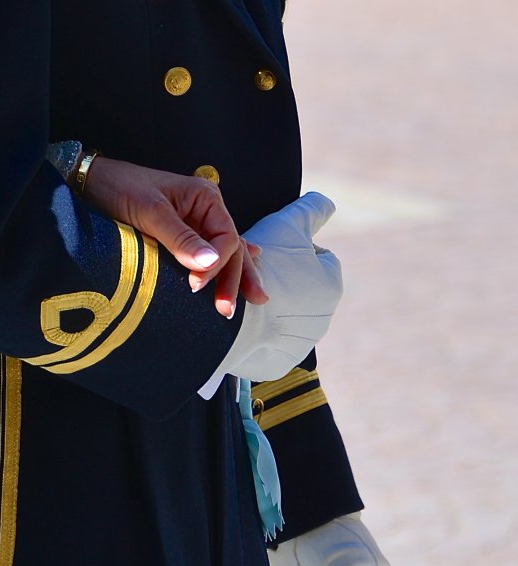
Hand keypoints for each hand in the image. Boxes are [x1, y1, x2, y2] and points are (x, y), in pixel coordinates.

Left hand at [80, 156, 266, 317]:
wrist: (91, 181)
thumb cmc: (120, 189)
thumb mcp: (150, 212)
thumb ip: (180, 238)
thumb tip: (210, 262)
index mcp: (205, 198)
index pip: (227, 237)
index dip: (217, 264)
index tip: (197, 285)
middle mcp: (205, 209)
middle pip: (230, 247)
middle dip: (232, 278)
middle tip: (226, 310)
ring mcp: (194, 221)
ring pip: (224, 251)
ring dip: (234, 275)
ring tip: (251, 300)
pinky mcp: (180, 232)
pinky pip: (209, 250)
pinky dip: (225, 262)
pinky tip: (247, 265)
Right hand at [228, 192, 342, 379]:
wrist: (234, 317)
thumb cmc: (265, 268)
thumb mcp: (287, 225)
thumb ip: (310, 211)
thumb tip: (328, 202)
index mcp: (330, 284)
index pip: (312, 259)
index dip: (287, 251)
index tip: (268, 254)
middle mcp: (323, 318)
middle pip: (295, 289)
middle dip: (277, 281)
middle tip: (251, 274)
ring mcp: (300, 344)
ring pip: (279, 318)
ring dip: (265, 308)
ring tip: (240, 297)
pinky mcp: (278, 363)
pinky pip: (265, 344)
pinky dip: (255, 334)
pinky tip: (241, 322)